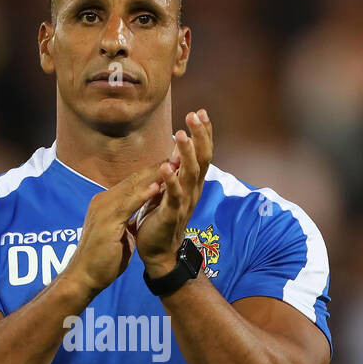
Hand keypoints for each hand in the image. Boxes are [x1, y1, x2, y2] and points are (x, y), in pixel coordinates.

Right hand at [65, 163, 165, 295]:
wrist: (84, 277)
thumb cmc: (101, 260)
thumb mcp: (118, 234)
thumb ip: (126, 221)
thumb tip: (137, 218)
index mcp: (106, 204)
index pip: (132, 184)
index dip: (153, 174)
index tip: (172, 165)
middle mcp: (103, 201)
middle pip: (134, 180)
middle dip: (157, 168)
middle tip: (177, 155)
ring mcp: (103, 209)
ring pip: (132, 187)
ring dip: (154, 176)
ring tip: (172, 165)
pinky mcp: (106, 221)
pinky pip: (128, 204)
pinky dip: (143, 195)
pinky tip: (157, 187)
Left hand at [133, 109, 213, 276]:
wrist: (158, 252)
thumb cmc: (162, 217)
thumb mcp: (172, 186)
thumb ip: (178, 166)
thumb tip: (182, 142)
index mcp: (193, 182)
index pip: (202, 153)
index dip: (204, 133)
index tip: (200, 111)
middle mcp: (193, 190)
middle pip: (202, 159)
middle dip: (199, 136)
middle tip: (194, 115)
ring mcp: (184, 202)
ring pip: (190, 174)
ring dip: (186, 153)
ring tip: (181, 135)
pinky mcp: (171, 214)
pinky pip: (173, 196)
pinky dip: (171, 181)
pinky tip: (166, 166)